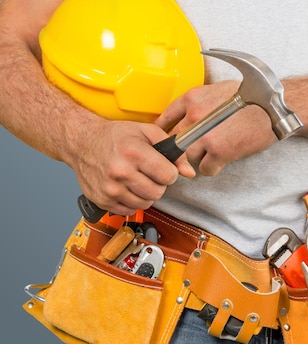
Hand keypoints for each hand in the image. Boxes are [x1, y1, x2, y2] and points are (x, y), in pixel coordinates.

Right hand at [69, 119, 195, 215]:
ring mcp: (110, 188)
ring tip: (137, 179)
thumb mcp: (147, 132)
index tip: (163, 168)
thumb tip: (188, 172)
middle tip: (149, 173)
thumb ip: (172, 151)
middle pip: (158, 192)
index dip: (169, 172)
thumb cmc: (114, 136)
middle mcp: (120, 172)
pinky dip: (132, 201)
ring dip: (146, 193)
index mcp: (133, 153)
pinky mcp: (103, 200)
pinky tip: (126, 187)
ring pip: (145, 204)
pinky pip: (129, 210)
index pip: (168, 176)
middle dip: (159, 184)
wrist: (81, 142)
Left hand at [155, 81, 277, 175]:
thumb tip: (187, 117)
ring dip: (199, 158)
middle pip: (175, 141)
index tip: (168, 140)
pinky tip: (222, 160)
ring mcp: (205, 135)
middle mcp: (194, 115)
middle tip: (196, 149)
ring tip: (214, 152)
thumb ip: (199, 102)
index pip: (165, 119)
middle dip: (184, 147)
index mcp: (192, 98)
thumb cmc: (253, 97)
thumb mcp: (219, 89)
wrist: (274, 108)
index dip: (166, 132)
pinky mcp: (219, 151)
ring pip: (188, 157)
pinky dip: (213, 167)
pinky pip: (204, 168)